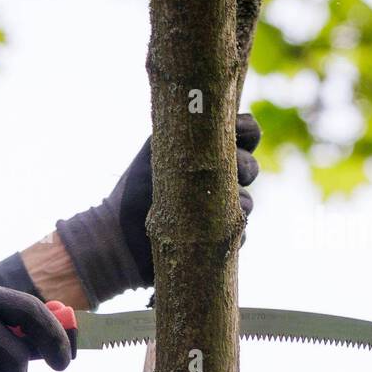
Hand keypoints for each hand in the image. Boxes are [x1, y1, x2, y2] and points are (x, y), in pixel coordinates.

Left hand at [56, 113, 261, 305]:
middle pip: (252, 166)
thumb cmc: (134, 191)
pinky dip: (230, 234)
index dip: (248, 131)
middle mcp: (216, 177)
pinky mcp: (222, 239)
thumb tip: (225, 130)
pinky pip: (241, 234)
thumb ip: (189, 136)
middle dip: (244, 168)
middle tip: (229, 173)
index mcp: (204, 150)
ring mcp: (222, 209)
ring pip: (248, 202)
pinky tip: (208, 235)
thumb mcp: (157, 152)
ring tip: (207, 210)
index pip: (244, 131)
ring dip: (235, 204)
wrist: (119, 240)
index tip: (239, 137)